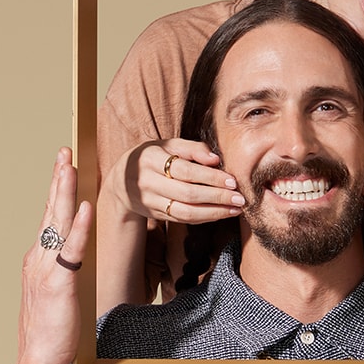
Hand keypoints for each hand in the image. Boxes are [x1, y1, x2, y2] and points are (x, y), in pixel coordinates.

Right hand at [15, 147, 91, 363]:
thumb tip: (75, 250)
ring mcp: (46, 270)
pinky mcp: (60, 283)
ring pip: (58, 223)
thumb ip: (62, 267)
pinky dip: (80, 227)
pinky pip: (72, 249)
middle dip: (58, 179)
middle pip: (50, 211)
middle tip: (64, 152)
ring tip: (71, 167)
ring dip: (65, 192)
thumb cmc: (51, 330)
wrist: (38, 361)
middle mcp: (38, 259)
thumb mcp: (54, 290)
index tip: (63, 165)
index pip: (48, 217)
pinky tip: (87, 207)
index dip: (57, 190)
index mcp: (37, 259)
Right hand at [106, 137, 246, 224]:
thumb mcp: (169, 144)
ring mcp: (150, 202)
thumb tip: (216, 159)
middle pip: (186, 194)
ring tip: (235, 209)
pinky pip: (182, 219)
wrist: (123, 179)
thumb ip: (193, 148)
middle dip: (217, 197)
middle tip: (240, 197)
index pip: (185, 170)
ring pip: (185, 212)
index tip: (232, 180)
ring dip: (214, 212)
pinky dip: (204, 218)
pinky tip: (221, 213)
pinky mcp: (155, 215)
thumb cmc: (155, 156)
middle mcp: (147, 182)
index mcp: (151, 159)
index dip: (210, 177)